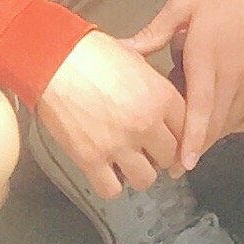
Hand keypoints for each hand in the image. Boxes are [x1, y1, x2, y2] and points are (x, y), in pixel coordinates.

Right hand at [33, 30, 187, 199]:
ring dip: (138, 173)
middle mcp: (146, 124)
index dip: (179, 135)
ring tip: (127, 162)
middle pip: (169, 157)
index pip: (187, 130)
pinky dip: (110, 185)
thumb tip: (161, 100)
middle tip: (147, 149)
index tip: (171, 138)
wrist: (55, 60)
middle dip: (159, 154)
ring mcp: (119, 144)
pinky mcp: (90, 159)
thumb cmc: (94, 54)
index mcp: (162, 97)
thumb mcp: (138, 60)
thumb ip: (155, 86)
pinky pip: (111, 190)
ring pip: (146, 179)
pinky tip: (106, 171)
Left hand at [128, 0, 243, 164]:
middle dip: (198, 148)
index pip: (200, 111)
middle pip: (216, 124)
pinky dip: (238, 124)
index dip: (191, 142)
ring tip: (197, 145)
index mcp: (208, 59)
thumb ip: (153, 32)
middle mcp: (234, 74)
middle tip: (178, 163)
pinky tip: (226, 124)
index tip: (181, 166)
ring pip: (234, 121)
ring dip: (216, 137)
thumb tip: (122, 50)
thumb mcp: (183, 3)